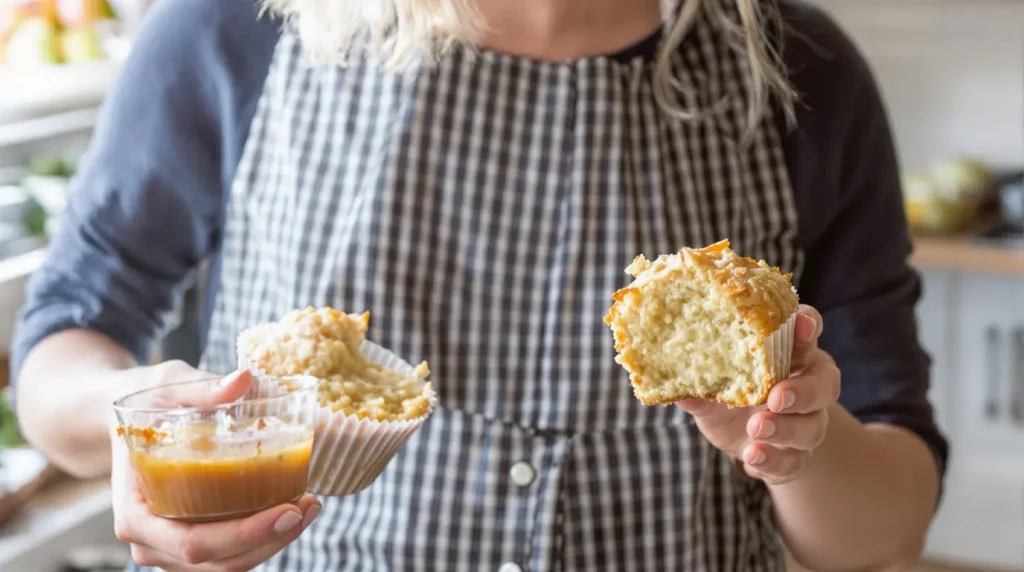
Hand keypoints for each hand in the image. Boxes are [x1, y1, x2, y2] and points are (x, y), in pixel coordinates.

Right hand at [111, 367, 321, 570]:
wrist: (127, 415)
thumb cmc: (146, 401)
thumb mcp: (169, 387)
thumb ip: (203, 388)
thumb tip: (244, 379)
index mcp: (136, 515)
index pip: (194, 542)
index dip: (244, 535)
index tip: (287, 510)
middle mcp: (151, 543)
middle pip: (219, 561)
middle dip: (272, 539)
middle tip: (310, 505)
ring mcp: (170, 549)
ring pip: (229, 565)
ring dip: (274, 542)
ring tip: (309, 505)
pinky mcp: (191, 543)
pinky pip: (231, 555)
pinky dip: (264, 539)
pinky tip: (293, 508)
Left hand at [677, 305, 840, 484]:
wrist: (745, 444)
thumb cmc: (731, 398)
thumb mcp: (712, 387)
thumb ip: (699, 386)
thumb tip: (674, 384)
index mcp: (790, 354)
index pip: (808, 331)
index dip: (808, 325)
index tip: (802, 325)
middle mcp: (807, 385)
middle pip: (825, 383)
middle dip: (804, 390)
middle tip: (777, 396)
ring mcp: (806, 423)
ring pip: (812, 426)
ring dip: (785, 429)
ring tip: (756, 428)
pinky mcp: (796, 456)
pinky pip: (794, 461)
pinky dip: (774, 460)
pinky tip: (754, 456)